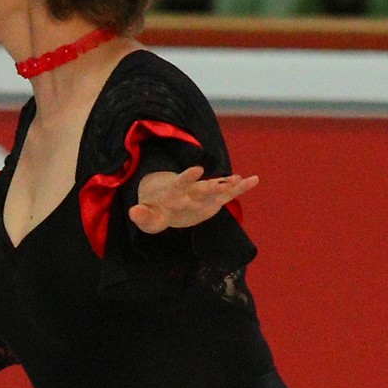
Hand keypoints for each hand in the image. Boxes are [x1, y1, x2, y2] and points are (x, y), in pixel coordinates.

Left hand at [128, 166, 258, 233]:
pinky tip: (254, 180)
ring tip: (241, 179)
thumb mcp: (147, 218)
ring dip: (229, 184)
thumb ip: (142, 216)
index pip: (181, 182)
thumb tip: (133, 211)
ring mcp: (203, 193)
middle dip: (212, 186)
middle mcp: (191, 190)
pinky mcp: (212, 199)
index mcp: (175, 192)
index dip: (188, 176)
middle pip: (202, 187)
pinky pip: (228, 193)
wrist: (163, 200)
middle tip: (226, 183)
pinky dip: (240, 187)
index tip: (198, 169)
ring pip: (217, 187)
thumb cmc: (155, 210)